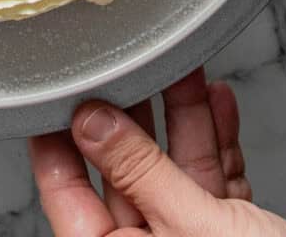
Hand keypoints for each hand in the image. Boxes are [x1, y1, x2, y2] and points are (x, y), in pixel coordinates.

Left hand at [29, 68, 285, 234]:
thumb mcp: (189, 225)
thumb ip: (139, 171)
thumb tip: (92, 123)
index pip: (64, 190)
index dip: (56, 136)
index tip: (57, 92)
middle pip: (121, 169)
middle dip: (128, 112)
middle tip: (122, 65)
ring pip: (171, 165)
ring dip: (178, 114)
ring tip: (173, 67)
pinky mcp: (229, 234)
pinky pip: (212, 176)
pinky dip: (216, 137)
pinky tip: (215, 100)